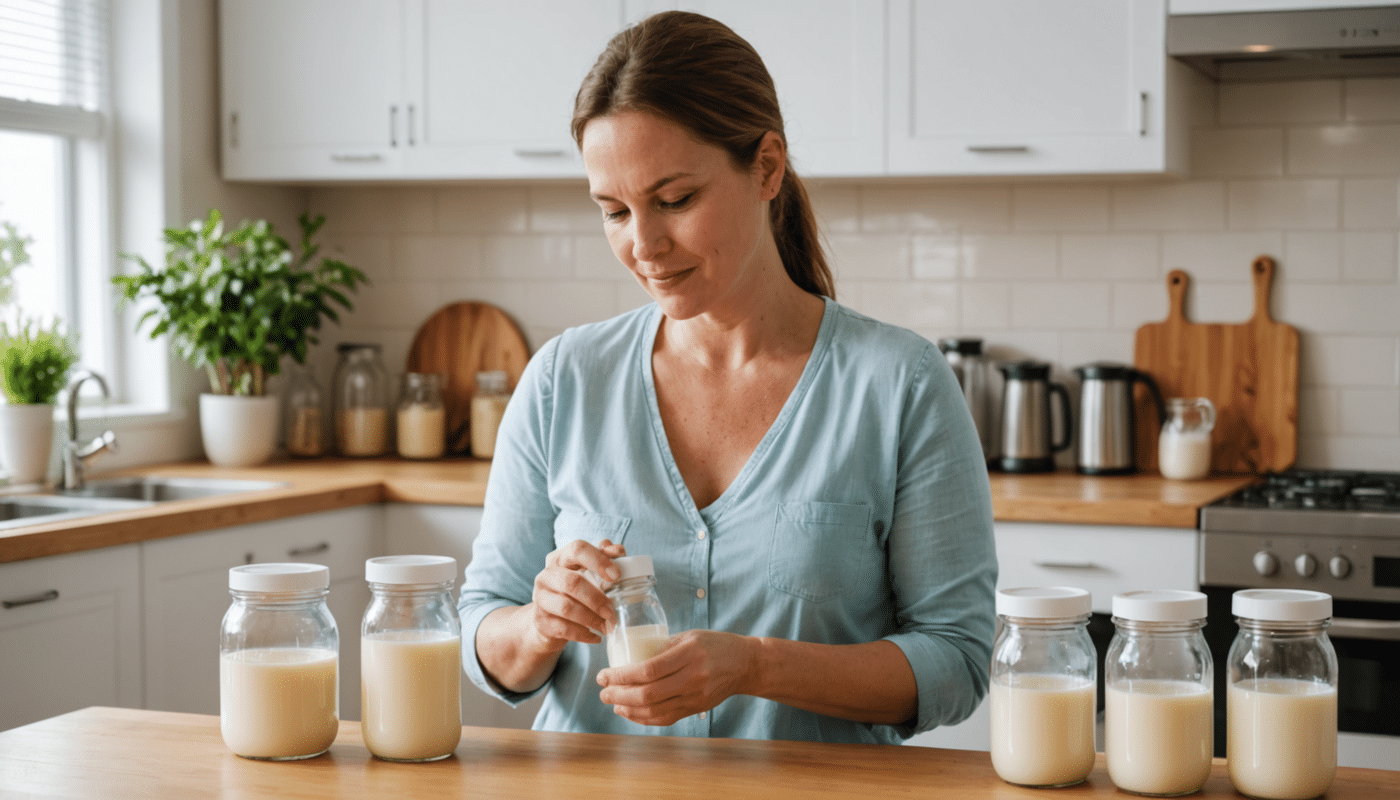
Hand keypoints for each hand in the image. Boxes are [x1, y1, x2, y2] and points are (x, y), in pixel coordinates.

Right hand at [524, 538, 625, 654]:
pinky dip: (583, 634)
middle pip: (572, 582)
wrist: (549, 619)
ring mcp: (540, 598)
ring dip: (591, 619)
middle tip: (612, 611)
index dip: (599, 560)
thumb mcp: (587, 572)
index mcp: (560, 558)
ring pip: (566, 607)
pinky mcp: (540, 621)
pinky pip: (563, 629)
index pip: (578, 549)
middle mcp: (546, 575)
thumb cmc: (574, 591)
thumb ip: (603, 558)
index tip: (616, 576)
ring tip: (607, 626)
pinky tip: (595, 637)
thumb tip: (618, 550)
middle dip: (596, 599)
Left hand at [596, 629, 755, 725]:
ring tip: (612, 702)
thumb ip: (662, 647)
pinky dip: (643, 718)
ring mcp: (695, 696)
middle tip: (603, 691)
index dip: (621, 676)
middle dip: (619, 695)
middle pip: (648, 694)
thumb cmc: (715, 645)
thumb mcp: (689, 636)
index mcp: (688, 654)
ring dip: (628, 710)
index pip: (647, 670)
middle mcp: (692, 678)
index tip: (603, 675)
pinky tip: (630, 712)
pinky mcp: (697, 708)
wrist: (746, 664)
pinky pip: (665, 718)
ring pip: (655, 711)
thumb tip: (629, 657)